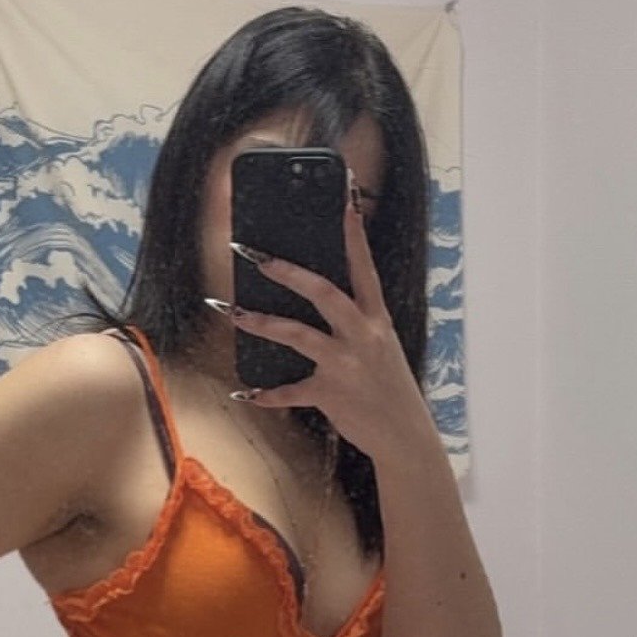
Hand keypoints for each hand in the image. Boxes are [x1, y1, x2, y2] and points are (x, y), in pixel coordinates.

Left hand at [223, 170, 430, 460]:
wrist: (405, 437)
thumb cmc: (389, 389)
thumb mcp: (381, 349)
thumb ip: (356, 325)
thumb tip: (319, 299)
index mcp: (377, 321)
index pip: (364, 268)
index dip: (354, 234)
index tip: (344, 200)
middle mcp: (362, 336)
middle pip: (323, 292)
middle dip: (286, 271)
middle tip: (254, 254)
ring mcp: (346, 365)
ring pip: (296, 335)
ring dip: (260, 321)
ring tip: (231, 310)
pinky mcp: (330, 395)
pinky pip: (290, 392)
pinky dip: (265, 395)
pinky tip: (245, 394)